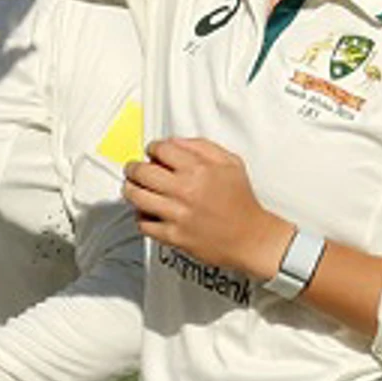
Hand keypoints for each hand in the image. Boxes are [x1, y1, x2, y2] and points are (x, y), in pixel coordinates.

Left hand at [124, 138, 293, 277]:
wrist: (251, 238)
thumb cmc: (241, 202)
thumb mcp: (230, 163)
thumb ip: (201, 146)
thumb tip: (174, 142)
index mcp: (198, 170)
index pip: (160, 149)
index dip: (153, 148)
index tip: (152, 153)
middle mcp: (185, 191)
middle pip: (141, 171)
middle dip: (133, 167)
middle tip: (134, 169)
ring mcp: (177, 214)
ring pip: (136, 196)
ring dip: (130, 189)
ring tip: (133, 187)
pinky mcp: (174, 236)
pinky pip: (143, 224)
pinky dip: (140, 217)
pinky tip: (146, 212)